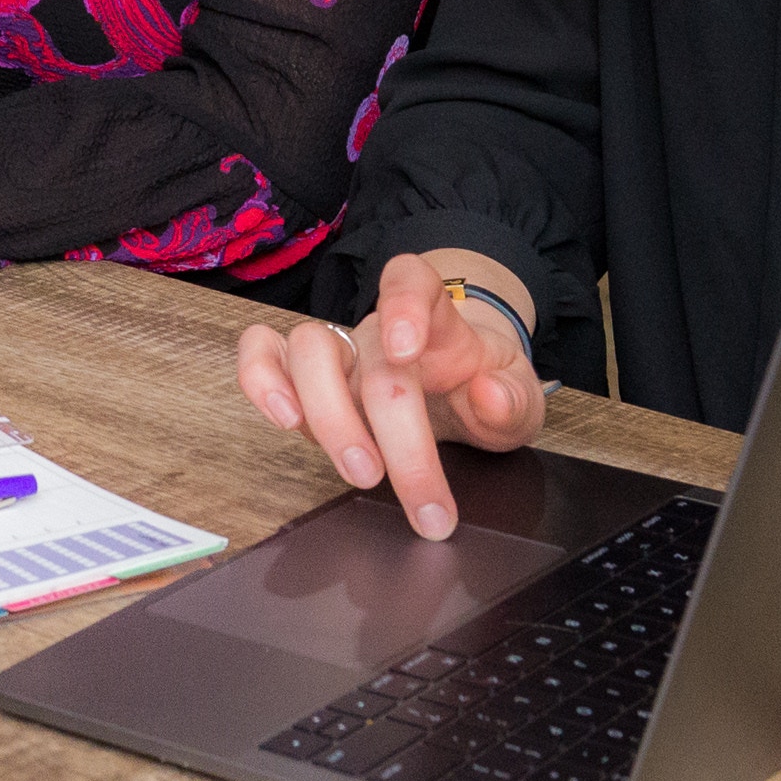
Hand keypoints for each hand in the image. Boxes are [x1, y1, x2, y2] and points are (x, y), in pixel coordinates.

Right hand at [232, 251, 547, 540]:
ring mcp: (337, 352)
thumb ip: (514, 400)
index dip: (402, 307)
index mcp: (436, 319)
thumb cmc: (481, 389)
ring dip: (330, 418)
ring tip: (361, 473)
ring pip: (308, 351)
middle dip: (396, 435)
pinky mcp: (300, 380)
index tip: (406, 351)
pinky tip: (285, 421)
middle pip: (372, 357)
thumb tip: (487, 394)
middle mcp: (378, 331)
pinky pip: (260, 355)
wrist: (456, 391)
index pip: (412, 281)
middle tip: (423, 499)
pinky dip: (261, 382)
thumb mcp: (520, 400)